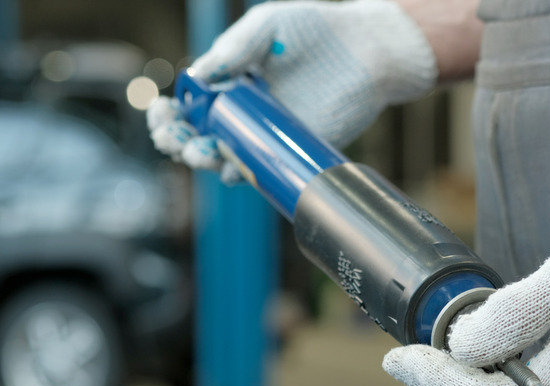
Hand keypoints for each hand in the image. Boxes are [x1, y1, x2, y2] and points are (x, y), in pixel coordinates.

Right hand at [147, 0, 436, 175]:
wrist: (368, 50)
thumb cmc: (316, 30)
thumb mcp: (267, 26)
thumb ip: (233, 50)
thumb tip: (197, 77)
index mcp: (229, 82)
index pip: (188, 105)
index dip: (168, 113)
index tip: (161, 112)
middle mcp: (243, 112)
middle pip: (197, 136)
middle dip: (177, 141)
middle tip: (174, 138)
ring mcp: (267, 134)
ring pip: (224, 158)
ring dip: (204, 160)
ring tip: (201, 152)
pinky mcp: (292, 152)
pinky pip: (261, 171)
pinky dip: (242, 174)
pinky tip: (232, 169)